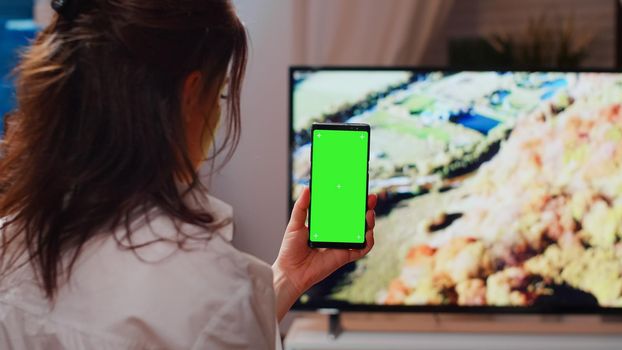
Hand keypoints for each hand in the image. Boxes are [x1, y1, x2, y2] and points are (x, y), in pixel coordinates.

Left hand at [272, 187, 376, 319]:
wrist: (291, 271)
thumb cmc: (291, 249)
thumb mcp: (295, 224)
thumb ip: (301, 206)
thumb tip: (307, 187)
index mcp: (327, 224)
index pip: (343, 209)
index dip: (353, 200)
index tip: (358, 189)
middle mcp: (337, 233)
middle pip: (357, 218)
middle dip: (366, 207)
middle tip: (370, 197)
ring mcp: (343, 244)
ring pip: (363, 232)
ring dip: (369, 222)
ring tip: (369, 213)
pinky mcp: (345, 256)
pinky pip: (362, 249)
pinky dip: (368, 241)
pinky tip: (368, 233)